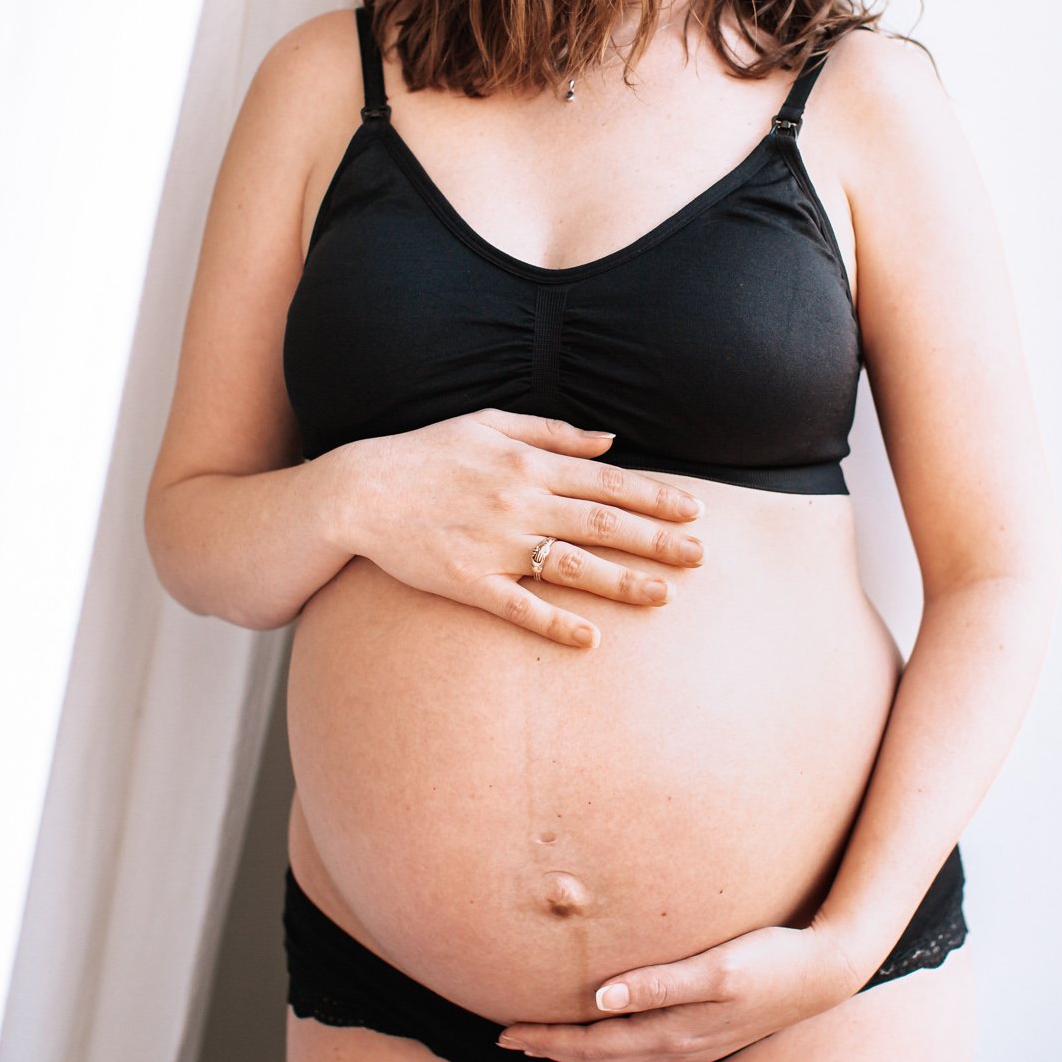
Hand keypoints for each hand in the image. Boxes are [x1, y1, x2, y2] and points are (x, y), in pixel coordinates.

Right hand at [336, 407, 705, 648]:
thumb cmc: (427, 453)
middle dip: (657, 540)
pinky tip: (590, 638)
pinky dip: (555, 622)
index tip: (695, 510)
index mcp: (528, 462)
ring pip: (572, 566)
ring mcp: (495, 544)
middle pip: (603, 524)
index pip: (608, 482)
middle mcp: (519, 501)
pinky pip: (519, 606)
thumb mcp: (488, 422)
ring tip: (664, 597)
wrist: (360, 491)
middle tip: (701, 557)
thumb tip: (608, 440)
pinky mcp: (468, 581)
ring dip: (622, 582)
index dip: (656, 497)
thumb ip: (552, 431)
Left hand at [496, 922, 860, 1061]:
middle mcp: (678, 1044)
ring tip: (541, 1054)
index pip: (593, 1040)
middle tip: (505, 1042)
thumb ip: (659, 982)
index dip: (547, 1038)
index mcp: (673, 1027)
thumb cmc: (771, 961)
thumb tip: (600, 998)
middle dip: (550, 1049)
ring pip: (619, 1061)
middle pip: (598, 1054)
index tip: (505, 1032)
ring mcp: (693, 1046)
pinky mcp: (705, 1037)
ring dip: (576, 1057)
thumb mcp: (718, 967)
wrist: (824, 974)